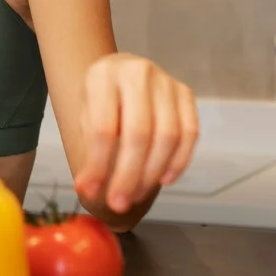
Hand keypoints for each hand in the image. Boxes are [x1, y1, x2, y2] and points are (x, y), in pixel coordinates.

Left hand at [74, 54, 197, 214]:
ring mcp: (165, 80)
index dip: (98, 164)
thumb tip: (89, 189)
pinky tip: (163, 180)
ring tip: (136, 195)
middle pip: (138, 132)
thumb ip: (89, 152)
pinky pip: (189, 132)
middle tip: (118, 203)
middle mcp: (137, 72)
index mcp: (102, 75)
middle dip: (129, 175)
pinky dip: (179, 161)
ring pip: (168, 135)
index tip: (90, 192)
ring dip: (152, 173)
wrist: (120, 74)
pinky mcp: (185, 92)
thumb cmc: (101, 102)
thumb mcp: (85, 119)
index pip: (103, 127)